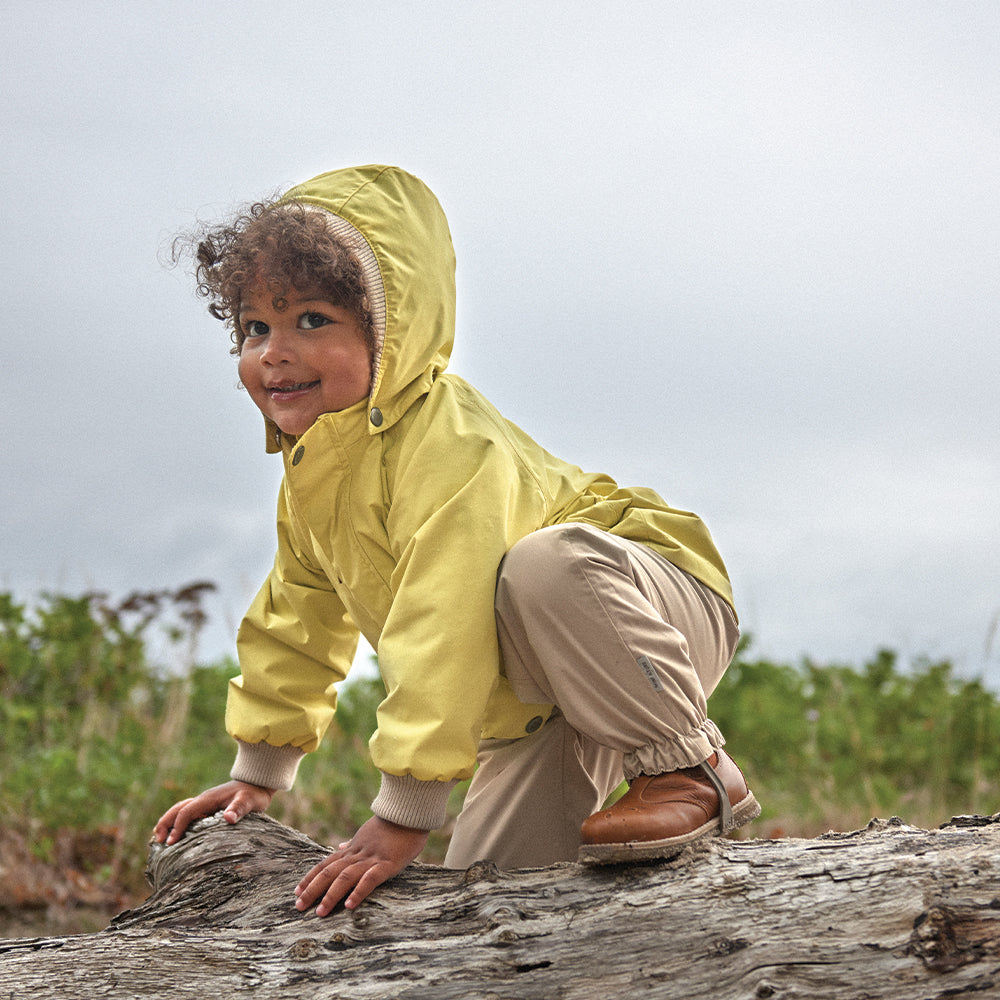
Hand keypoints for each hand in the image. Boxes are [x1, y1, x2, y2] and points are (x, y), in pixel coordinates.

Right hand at [153, 780, 274, 844]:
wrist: (258, 783)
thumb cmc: (253, 794)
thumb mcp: (249, 801)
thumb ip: (239, 809)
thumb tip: (228, 818)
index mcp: (209, 799)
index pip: (187, 812)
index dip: (178, 826)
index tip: (171, 842)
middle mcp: (204, 800)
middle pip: (178, 809)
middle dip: (166, 823)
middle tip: (158, 841)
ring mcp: (205, 803)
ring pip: (181, 810)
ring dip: (169, 821)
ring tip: (159, 838)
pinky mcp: (209, 807)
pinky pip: (188, 813)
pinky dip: (178, 821)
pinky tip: (176, 832)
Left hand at [295, 815, 428, 914]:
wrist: (409, 814)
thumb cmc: (391, 826)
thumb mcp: (367, 833)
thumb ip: (353, 843)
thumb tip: (339, 847)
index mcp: (353, 849)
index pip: (326, 864)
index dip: (310, 878)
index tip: (296, 892)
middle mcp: (358, 854)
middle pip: (330, 872)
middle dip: (313, 889)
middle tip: (298, 906)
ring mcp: (372, 859)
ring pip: (345, 877)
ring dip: (330, 895)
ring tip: (320, 912)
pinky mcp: (387, 864)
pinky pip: (370, 879)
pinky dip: (358, 892)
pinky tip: (349, 905)